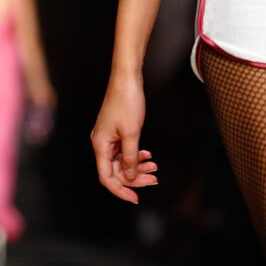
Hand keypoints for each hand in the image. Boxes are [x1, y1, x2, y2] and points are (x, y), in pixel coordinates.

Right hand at [90, 71, 157, 203]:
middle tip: (154, 179)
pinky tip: (148, 154)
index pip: (107, 178)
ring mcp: (108, 136)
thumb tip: (130, 177)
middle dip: (135, 177)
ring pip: (122, 160)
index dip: (121, 190)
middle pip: (116, 170)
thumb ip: (130, 157)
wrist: (127, 78)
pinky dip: (136, 154)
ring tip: (154, 166)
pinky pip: (124, 149)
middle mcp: (101, 143)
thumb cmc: (127, 102)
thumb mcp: (132, 133)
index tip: (135, 198)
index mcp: (100, 146)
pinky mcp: (116, 130)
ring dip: (138, 165)